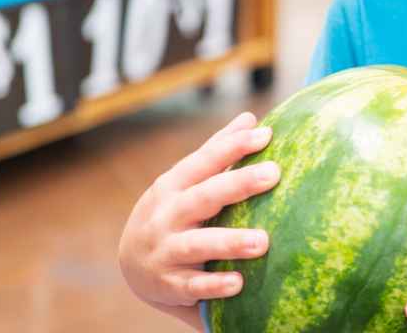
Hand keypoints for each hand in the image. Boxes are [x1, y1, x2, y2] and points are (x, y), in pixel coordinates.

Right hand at [118, 111, 279, 315]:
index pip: (204, 161)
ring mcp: (166, 250)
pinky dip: (213, 285)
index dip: (233, 146)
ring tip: (263, 242)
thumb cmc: (174, 211)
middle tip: (274, 173)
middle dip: (238, 184)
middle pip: (203, 197)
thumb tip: (250, 119)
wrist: (133, 264)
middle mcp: (167, 215)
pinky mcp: (169, 284)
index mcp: (174, 185)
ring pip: (197, 244)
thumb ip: (217, 152)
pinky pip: (192, 286)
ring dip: (229, 242)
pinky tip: (238, 283)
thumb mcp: (187, 181)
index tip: (266, 135)